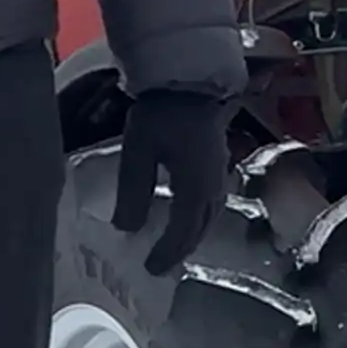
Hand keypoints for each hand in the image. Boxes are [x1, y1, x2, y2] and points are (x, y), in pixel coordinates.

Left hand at [105, 93, 229, 274]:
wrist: (189, 78)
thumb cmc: (161, 114)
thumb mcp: (138, 152)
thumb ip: (133, 192)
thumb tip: (127, 228)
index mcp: (194, 186)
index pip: (182, 231)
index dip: (166, 253)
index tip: (149, 269)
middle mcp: (212, 184)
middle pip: (201, 226)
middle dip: (182, 248)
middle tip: (161, 265)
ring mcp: (219, 171)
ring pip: (210, 214)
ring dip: (193, 233)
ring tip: (174, 245)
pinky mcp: (217, 160)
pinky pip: (212, 200)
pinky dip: (199, 216)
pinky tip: (187, 212)